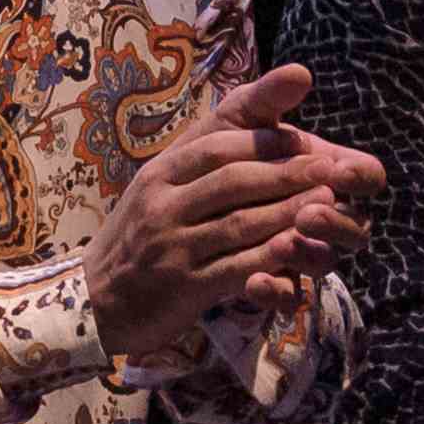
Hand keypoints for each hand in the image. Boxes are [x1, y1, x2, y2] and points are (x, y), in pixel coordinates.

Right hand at [87, 62, 385, 359]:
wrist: (90, 302)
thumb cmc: (136, 241)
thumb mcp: (157, 189)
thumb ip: (199, 158)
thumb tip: (251, 121)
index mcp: (159, 172)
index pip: (215, 141)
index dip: (262, 137)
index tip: (303, 136)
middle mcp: (162, 202)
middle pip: (233, 177)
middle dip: (287, 170)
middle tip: (332, 166)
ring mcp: (172, 245)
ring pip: (239, 221)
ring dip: (288, 211)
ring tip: (329, 203)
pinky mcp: (183, 286)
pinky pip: (235, 267)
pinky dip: (269, 258)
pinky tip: (299, 251)